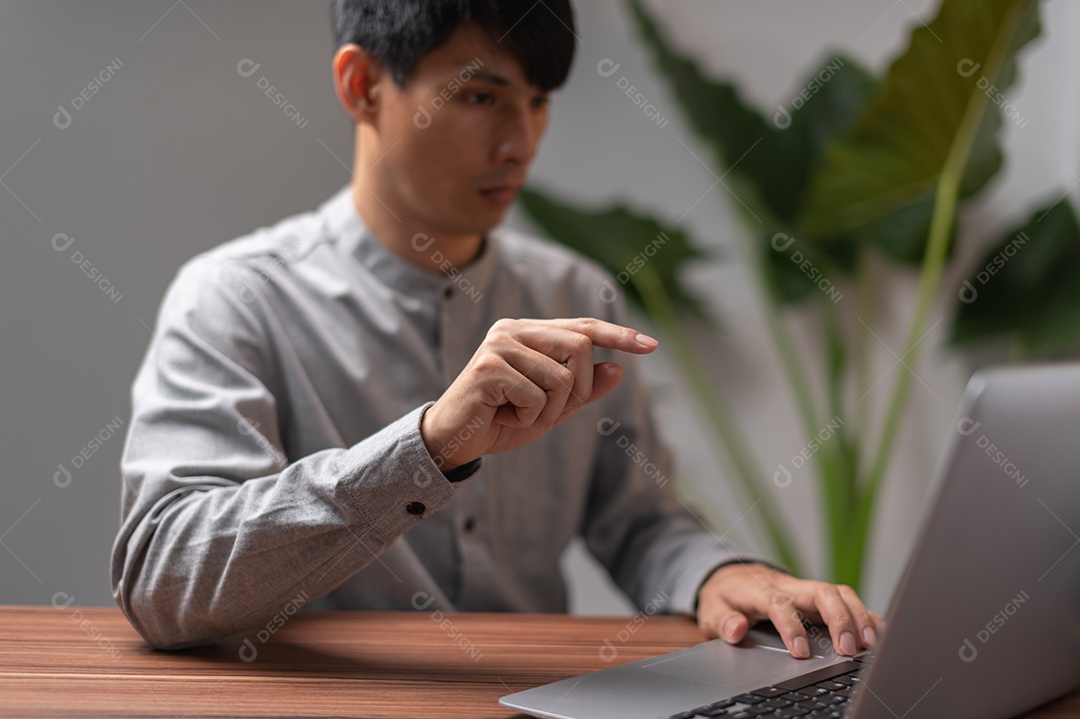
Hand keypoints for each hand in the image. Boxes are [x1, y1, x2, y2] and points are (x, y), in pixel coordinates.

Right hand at [421, 317, 657, 468]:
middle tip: (548, 411)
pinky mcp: (489, 367)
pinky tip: (503, 417)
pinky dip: (528, 418)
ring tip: (517, 414)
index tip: (652, 346)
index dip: (619, 335)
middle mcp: (513, 329)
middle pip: (580, 347)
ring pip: (561, 377)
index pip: (583, 327)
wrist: (453, 441)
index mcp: (528, 331)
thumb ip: (582, 389)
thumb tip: (616, 368)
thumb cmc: (499, 421)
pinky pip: (537, 396)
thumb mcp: (551, 409)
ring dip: (549, 410)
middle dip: (576, 389)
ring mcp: (499, 345)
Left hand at [696, 563, 884, 658]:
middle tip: (848, 649)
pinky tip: (878, 633)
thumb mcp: (711, 608)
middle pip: (821, 591)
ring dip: (857, 617)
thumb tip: (737, 628)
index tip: (801, 651)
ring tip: (869, 644)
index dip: (791, 625)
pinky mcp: (817, 598)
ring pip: (839, 593)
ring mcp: (805, 590)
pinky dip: (865, 614)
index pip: (779, 602)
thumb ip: (721, 620)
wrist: (733, 576)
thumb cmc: (726, 596)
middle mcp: (788, 586)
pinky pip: (846, 601)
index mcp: (759, 589)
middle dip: (838, 618)